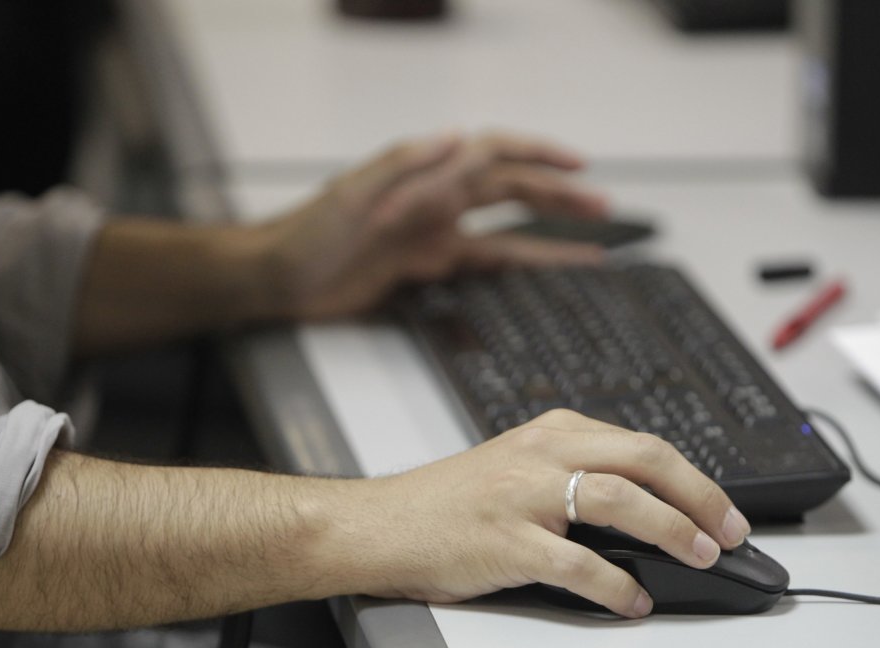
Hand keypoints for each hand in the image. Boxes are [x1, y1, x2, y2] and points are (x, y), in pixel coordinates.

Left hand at [253, 131, 608, 319]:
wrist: (276, 279)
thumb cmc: (304, 233)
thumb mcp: (350, 194)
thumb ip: (402, 163)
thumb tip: (456, 136)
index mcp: (424, 178)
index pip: (493, 155)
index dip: (538, 155)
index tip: (578, 165)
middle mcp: (437, 202)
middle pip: (512, 192)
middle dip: (560, 196)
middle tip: (603, 207)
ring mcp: (435, 235)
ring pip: (507, 230)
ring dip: (550, 233)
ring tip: (593, 241)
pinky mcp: (426, 268)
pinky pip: (483, 265)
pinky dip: (517, 268)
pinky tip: (543, 272)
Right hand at [326, 410, 751, 617]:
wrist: (381, 523)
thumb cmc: (450, 502)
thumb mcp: (519, 466)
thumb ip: (577, 475)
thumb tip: (649, 512)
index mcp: (553, 432)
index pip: (643, 444)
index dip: (695, 477)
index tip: (725, 508)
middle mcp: (542, 453)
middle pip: (644, 458)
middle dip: (699, 496)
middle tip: (732, 530)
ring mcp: (523, 494)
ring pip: (618, 500)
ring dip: (671, 530)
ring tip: (700, 556)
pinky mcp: (506, 540)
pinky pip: (577, 562)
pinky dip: (614, 584)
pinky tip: (632, 600)